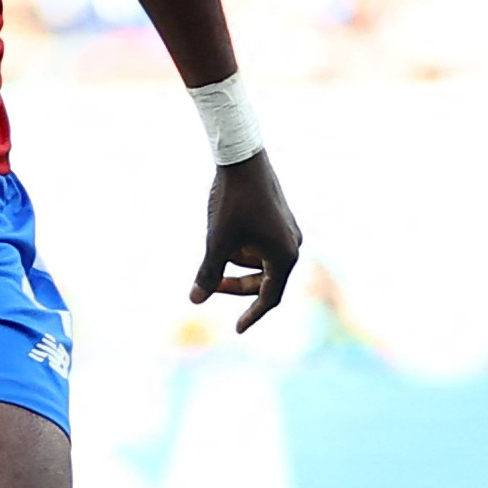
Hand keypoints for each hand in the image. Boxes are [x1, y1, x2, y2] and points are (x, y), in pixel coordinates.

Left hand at [192, 153, 302, 333]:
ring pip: (259, 262)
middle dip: (236, 285)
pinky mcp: (279, 219)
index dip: (251, 315)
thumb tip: (195, 301)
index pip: (269, 297)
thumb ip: (208, 273)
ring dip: (236, 261)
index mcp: (284, 256)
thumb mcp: (217, 241)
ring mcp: (287, 231)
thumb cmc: (232, 201)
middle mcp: (292, 246)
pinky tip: (225, 227)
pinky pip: (261, 245)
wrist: (243, 157)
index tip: (237, 329)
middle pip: (264, 282)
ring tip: (217, 240)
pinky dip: (242, 246)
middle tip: (208, 284)